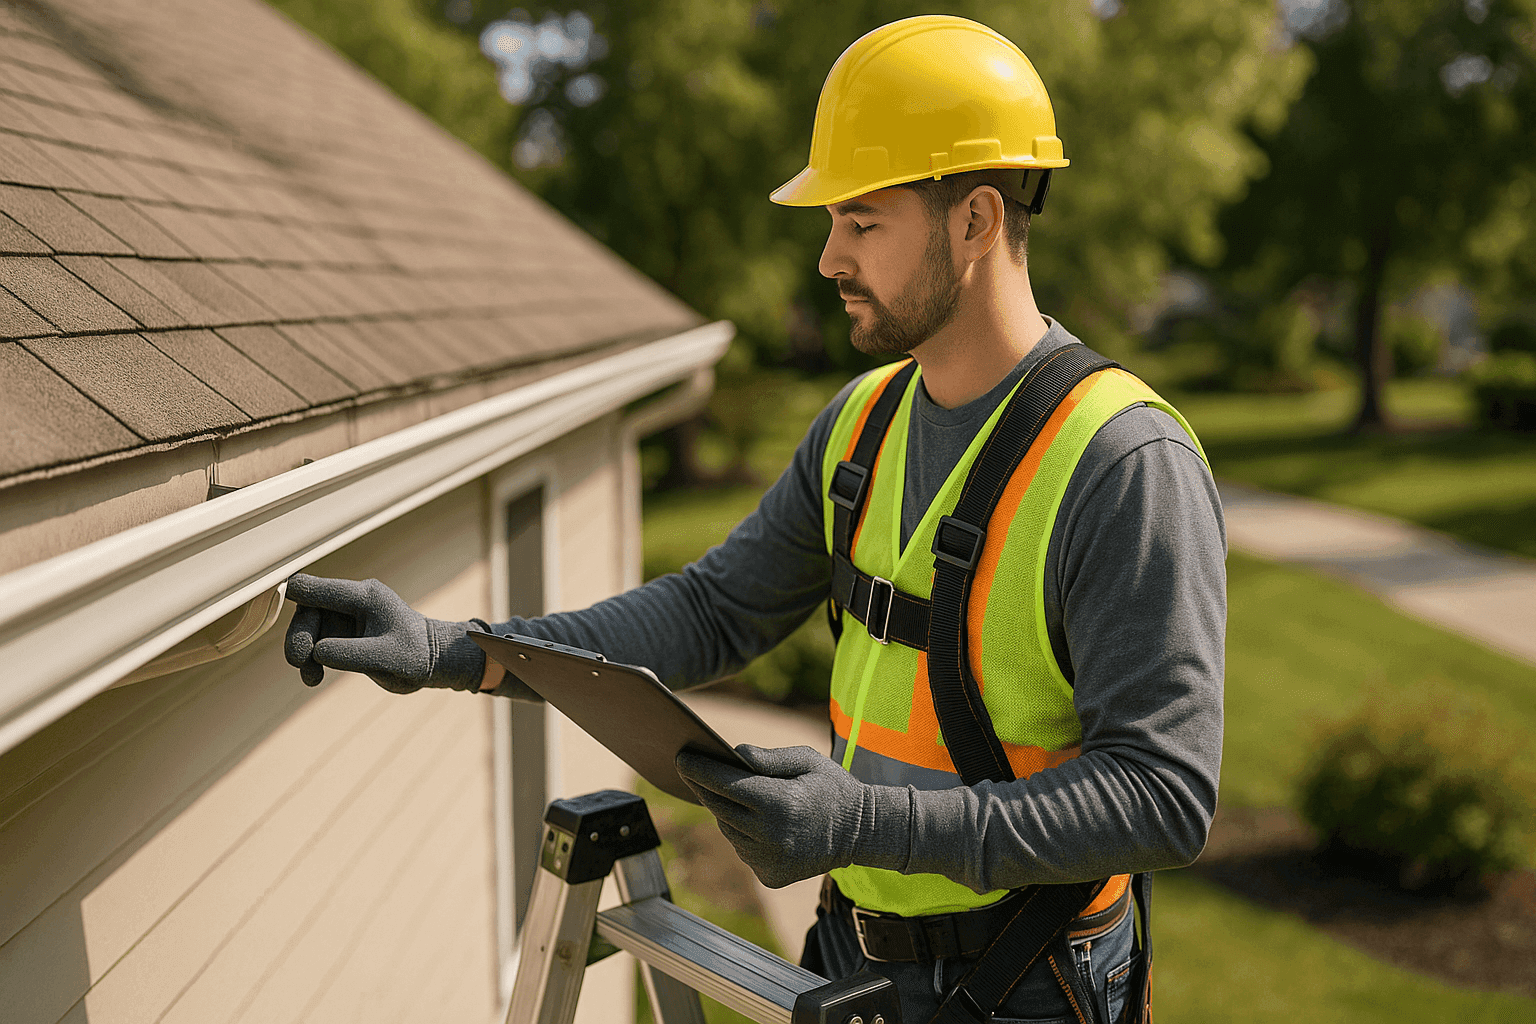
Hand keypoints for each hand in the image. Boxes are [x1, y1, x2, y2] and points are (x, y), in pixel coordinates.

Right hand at [283, 573, 486, 692]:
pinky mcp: (343, 637)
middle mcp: (351, 603)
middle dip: (299, 636)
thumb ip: (350, 653)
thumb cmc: (416, 655)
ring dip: (302, 653)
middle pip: (307, 610)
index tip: (285, 618)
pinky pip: (316, 645)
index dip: (294, 597)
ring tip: (311, 678)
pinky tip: (313, 678)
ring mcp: (345, 620)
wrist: (432, 663)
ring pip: (308, 630)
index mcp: (364, 596)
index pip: (316, 587)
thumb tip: (316, 652)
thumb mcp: (386, 656)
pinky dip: (310, 661)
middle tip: (300, 662)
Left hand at [676, 744, 876, 888]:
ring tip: (732, 795)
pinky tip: (758, 822)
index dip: (699, 769)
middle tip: (693, 769)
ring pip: (728, 830)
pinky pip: (742, 849)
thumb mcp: (807, 760)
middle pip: (719, 807)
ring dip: (726, 811)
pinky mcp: (770, 876)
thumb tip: (733, 755)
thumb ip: (768, 758)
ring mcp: (769, 860)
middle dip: (705, 787)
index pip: (725, 784)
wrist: (861, 833)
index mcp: (780, 803)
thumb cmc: (833, 788)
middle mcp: (771, 835)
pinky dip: (743, 834)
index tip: (681, 756)